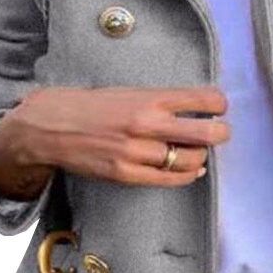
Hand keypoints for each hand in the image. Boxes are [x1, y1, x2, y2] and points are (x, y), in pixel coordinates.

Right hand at [5, 85, 230, 187]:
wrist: (50, 126)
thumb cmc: (92, 106)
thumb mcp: (127, 92)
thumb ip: (159, 101)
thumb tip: (195, 110)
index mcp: (148, 98)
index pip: (201, 99)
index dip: (218, 104)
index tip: (220, 107)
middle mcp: (146, 124)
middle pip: (204, 133)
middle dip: (220, 133)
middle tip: (222, 132)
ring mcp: (136, 152)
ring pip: (189, 160)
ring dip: (201, 156)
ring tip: (199, 151)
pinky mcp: (126, 174)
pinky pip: (169, 179)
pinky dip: (187, 175)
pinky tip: (193, 169)